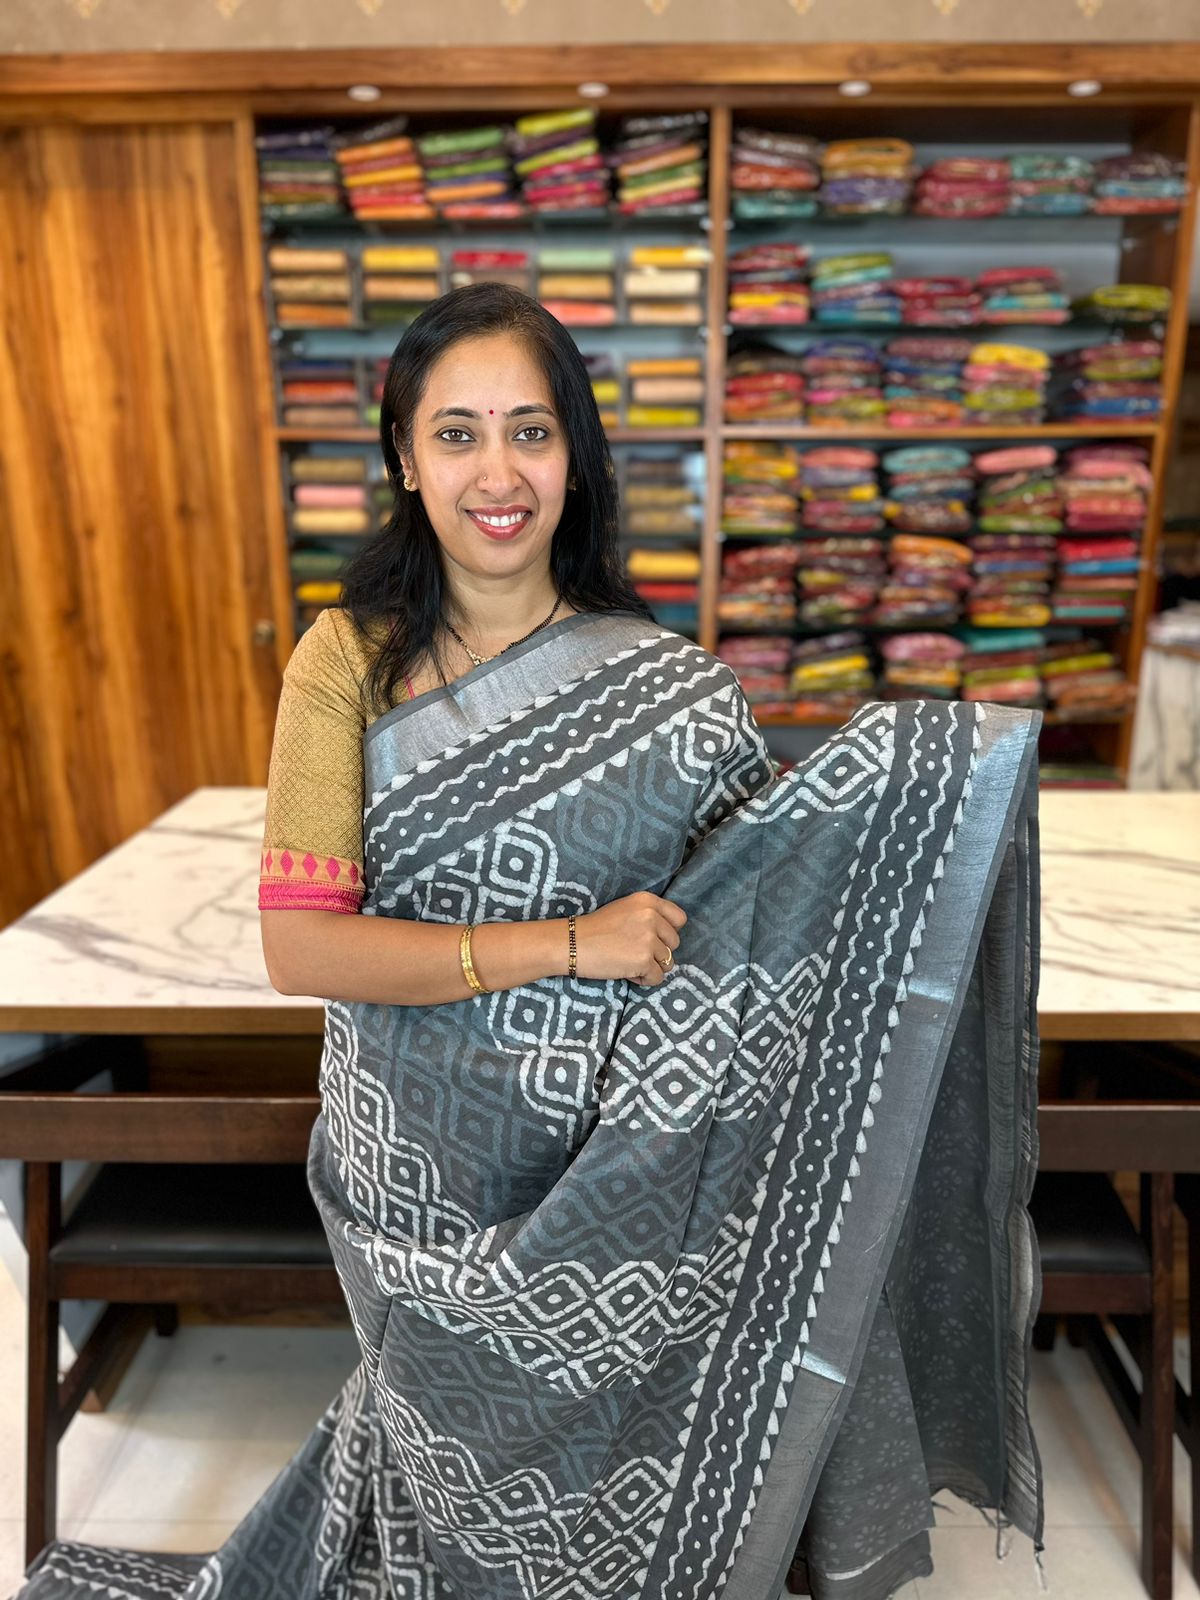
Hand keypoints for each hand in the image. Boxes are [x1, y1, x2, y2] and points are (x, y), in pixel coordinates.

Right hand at [571, 891, 686, 986]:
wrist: (572, 943)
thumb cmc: (595, 928)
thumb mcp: (625, 909)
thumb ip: (648, 915)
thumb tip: (668, 935)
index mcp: (648, 901)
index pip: (679, 919)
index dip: (668, 932)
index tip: (654, 938)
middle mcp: (652, 917)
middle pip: (675, 943)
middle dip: (658, 952)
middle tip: (634, 952)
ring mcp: (649, 939)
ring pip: (668, 962)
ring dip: (650, 966)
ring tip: (628, 961)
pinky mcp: (644, 960)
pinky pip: (657, 977)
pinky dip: (643, 979)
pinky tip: (626, 971)